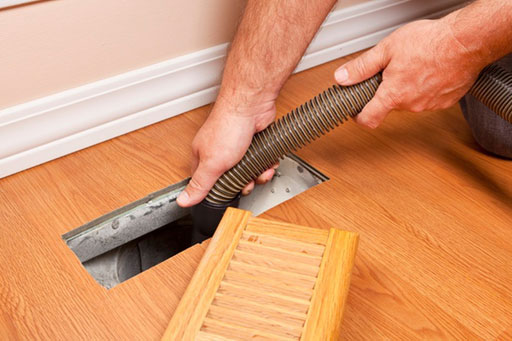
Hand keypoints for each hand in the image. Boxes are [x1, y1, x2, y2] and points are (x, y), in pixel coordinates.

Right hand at [177, 96, 277, 207]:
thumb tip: (183, 200)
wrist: (252, 106)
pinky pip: (260, 161)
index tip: (228, 194)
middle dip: (243, 184)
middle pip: (231, 179)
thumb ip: (199, 184)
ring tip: (261, 171)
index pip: (206, 183)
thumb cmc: (228, 126)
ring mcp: (238, 147)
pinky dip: (266, 163)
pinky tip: (268, 162)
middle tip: (247, 183)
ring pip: (248, 171)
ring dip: (258, 174)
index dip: (218, 192)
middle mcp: (219, 152)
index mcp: (203, 156)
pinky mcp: (254, 143)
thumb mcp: (212, 164)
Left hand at [334, 19, 486, 127]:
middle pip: (389, 105)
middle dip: (387, 90)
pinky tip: (429, 71)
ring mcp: (429, 105)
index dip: (358, 117)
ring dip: (407, 88)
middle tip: (391, 70)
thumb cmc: (430, 42)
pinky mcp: (445, 102)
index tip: (355, 111)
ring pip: (409, 101)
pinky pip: (428, 98)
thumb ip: (361, 67)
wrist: (466, 41)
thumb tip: (342, 78)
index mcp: (393, 95)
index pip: (368, 119)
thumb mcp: (387, 49)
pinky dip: (425, 88)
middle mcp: (411, 105)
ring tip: (414, 66)